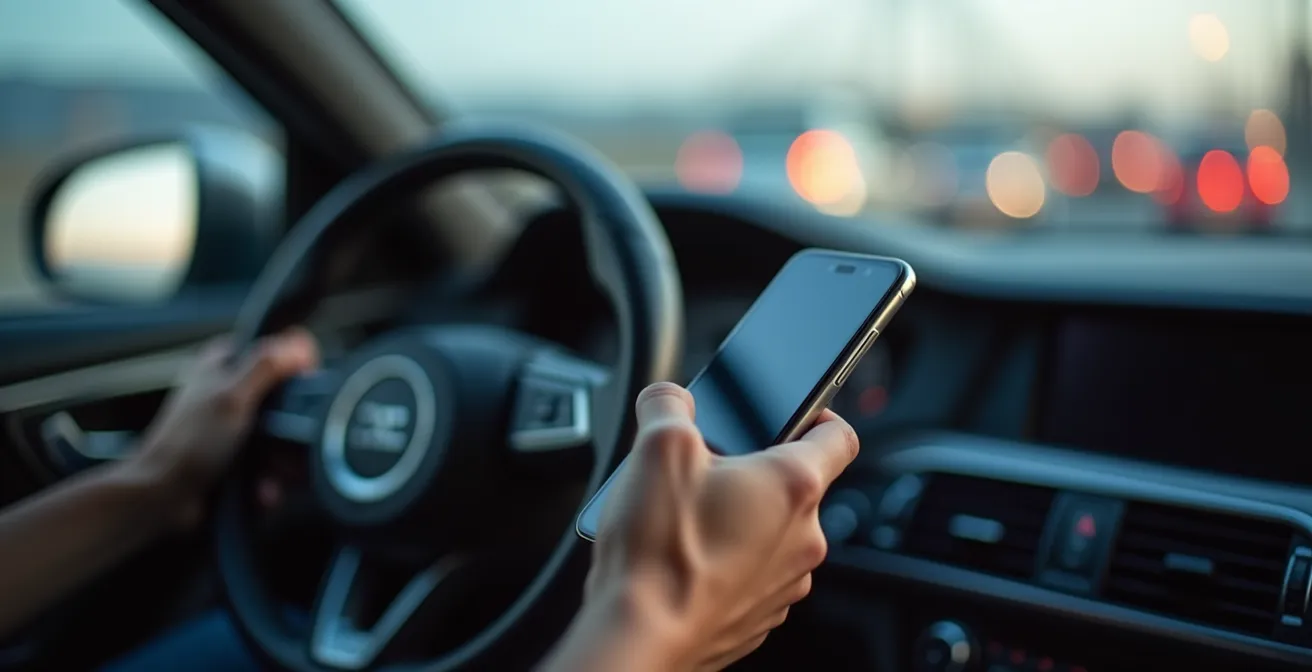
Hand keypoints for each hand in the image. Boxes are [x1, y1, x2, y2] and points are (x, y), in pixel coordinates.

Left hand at [135, 328, 318, 526]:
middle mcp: (229, 390)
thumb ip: (266, 367)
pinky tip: (262, 491)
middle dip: (293, 426)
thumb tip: (300, 343)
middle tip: (292, 442)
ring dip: (282, 460)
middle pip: (285, 396)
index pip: (273, 350)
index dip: (295, 367)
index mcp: (223, 363)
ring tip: (271, 477)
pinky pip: (271, 462)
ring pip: (283, 434)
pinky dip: (270, 478)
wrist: (162, 498)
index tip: (306, 388)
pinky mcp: (239, 457)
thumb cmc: (190, 443)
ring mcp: (235, 425)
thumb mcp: (231, 397)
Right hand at [583, 382, 858, 670]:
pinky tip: (683, 559)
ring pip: (771, 534)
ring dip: (739, 520)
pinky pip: (751, 575)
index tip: (797, 412)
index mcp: (793, 486)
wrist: (638, 637)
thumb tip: (669, 399)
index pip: (839, 436)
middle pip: (794, 487)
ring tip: (685, 518)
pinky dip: (726, 562)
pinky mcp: (758, 617)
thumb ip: (669, 405)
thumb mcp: (657, 446)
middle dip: (752, 472)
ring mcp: (784, 583)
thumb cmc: (658, 550)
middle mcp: (803, 538)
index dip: (819, 414)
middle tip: (704, 470)